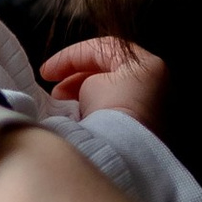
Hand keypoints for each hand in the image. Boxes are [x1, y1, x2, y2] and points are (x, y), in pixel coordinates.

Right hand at [39, 35, 167, 129]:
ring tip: (61, 105)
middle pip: (107, 70)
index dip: (70, 57)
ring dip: (82, 94)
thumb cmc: (111, 111)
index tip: (46, 72)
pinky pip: (115, 109)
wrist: (124, 152)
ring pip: (108, 90)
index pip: (103, 50)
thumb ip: (87, 77)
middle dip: (75, 77)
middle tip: (54, 91)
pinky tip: (76, 117)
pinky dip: (94, 108)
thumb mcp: (92, 83)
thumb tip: (83, 91)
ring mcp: (151, 106)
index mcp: (147, 64)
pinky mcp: (142, 127)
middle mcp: (155, 82)